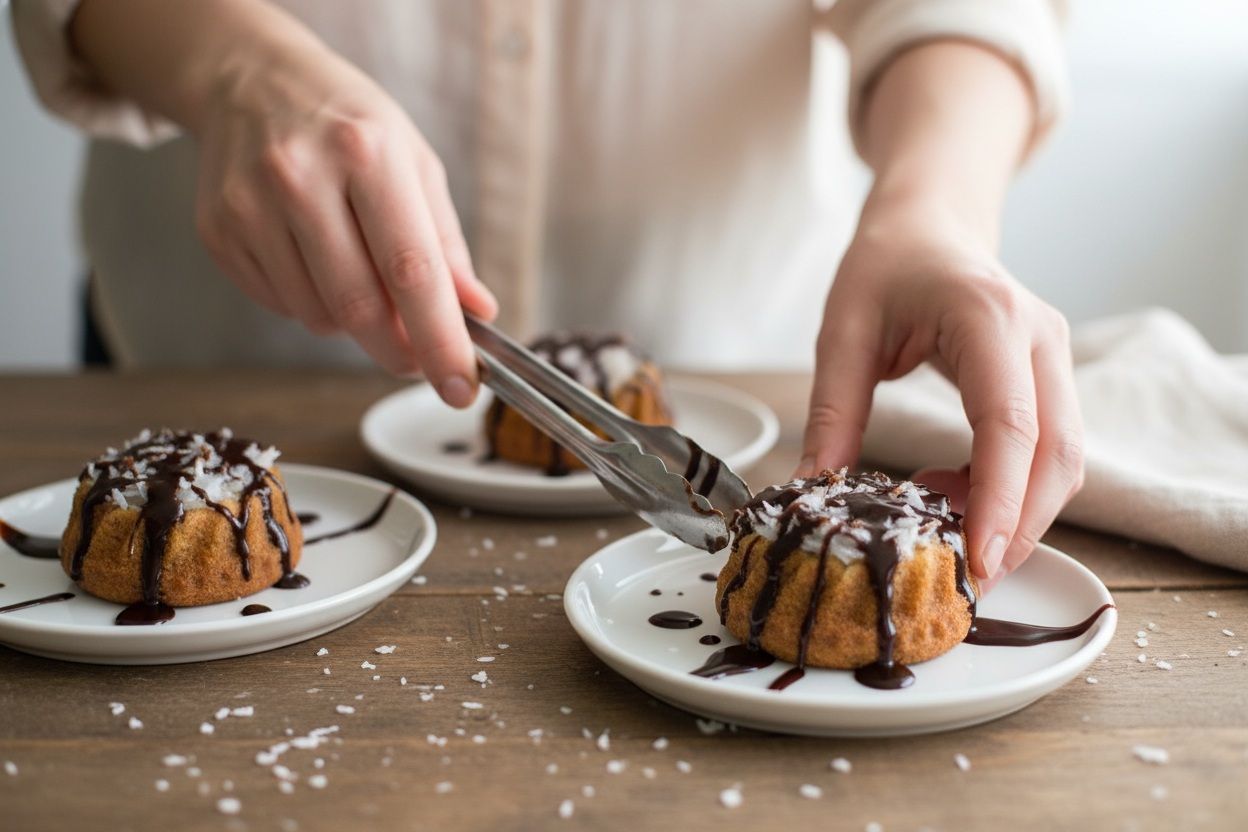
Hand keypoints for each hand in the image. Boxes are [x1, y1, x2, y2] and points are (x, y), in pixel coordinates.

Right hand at [191, 37, 495, 403]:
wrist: (252, 81)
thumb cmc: (349, 125)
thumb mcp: (414, 164)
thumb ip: (446, 244)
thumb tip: (476, 314)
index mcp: (366, 153)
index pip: (411, 270)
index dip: (439, 340)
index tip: (461, 386)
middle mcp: (300, 177)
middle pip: (359, 307)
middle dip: (399, 351)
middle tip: (419, 359)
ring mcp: (250, 206)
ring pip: (318, 317)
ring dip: (354, 323)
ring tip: (359, 272)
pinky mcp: (218, 232)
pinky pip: (281, 306)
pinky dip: (313, 304)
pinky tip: (316, 260)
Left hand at [795, 201, 1083, 582]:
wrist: (929, 224)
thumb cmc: (884, 265)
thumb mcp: (842, 334)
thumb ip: (832, 415)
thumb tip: (812, 494)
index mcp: (988, 317)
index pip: (1010, 426)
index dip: (998, 502)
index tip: (977, 563)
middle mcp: (1039, 338)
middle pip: (1056, 455)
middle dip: (1019, 526)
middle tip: (964, 578)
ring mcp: (1054, 358)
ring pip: (1065, 459)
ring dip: (1017, 512)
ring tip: (942, 530)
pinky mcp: (1050, 378)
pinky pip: (1049, 448)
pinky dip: (1012, 489)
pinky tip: (954, 496)